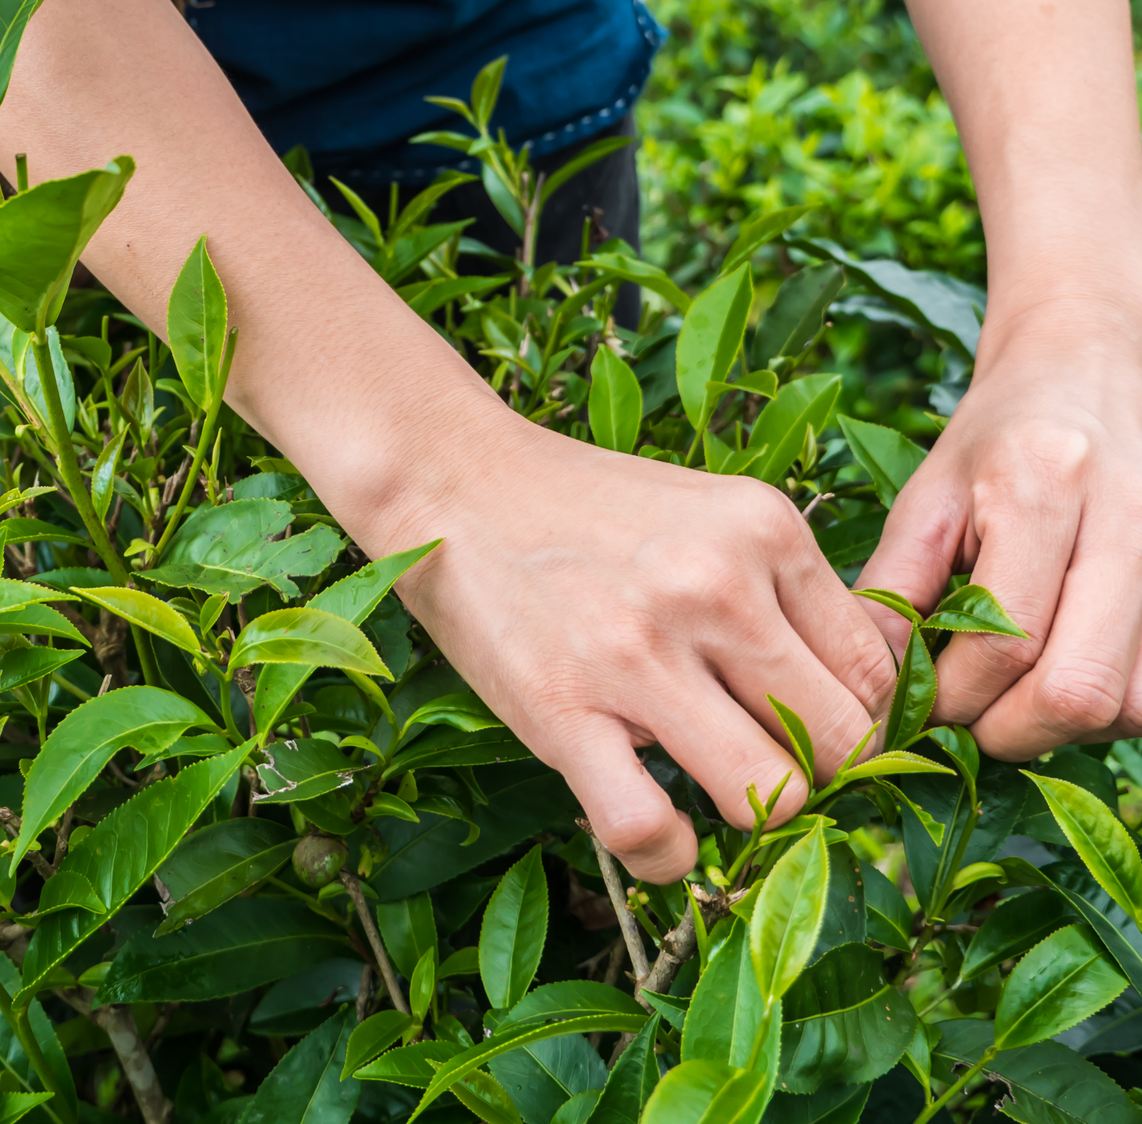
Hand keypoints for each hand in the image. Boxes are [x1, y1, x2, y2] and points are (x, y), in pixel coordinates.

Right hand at [381, 411, 895, 882]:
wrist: (452, 476)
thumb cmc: (584, 503)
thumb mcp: (710, 510)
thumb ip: (786, 585)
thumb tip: (866, 688)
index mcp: (764, 530)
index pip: (877, 671)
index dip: (865, 724)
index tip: (824, 737)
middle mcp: (715, 586)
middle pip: (844, 741)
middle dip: (821, 775)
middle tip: (771, 765)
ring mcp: (638, 651)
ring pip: (773, 796)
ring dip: (752, 815)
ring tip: (709, 786)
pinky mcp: (561, 708)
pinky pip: (648, 829)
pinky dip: (665, 853)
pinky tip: (654, 825)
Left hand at [858, 294, 1141, 757]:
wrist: (1085, 374)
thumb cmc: (996, 438)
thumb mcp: (928, 496)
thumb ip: (895, 586)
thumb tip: (870, 684)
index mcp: (1043, 486)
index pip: (1008, 639)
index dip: (953, 696)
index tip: (913, 706)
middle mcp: (1127, 527)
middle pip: (1081, 689)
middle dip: (1009, 730)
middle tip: (960, 719)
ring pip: (1132, 706)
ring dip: (1060, 726)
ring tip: (1007, 695)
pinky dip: (1106, 709)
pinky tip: (1057, 676)